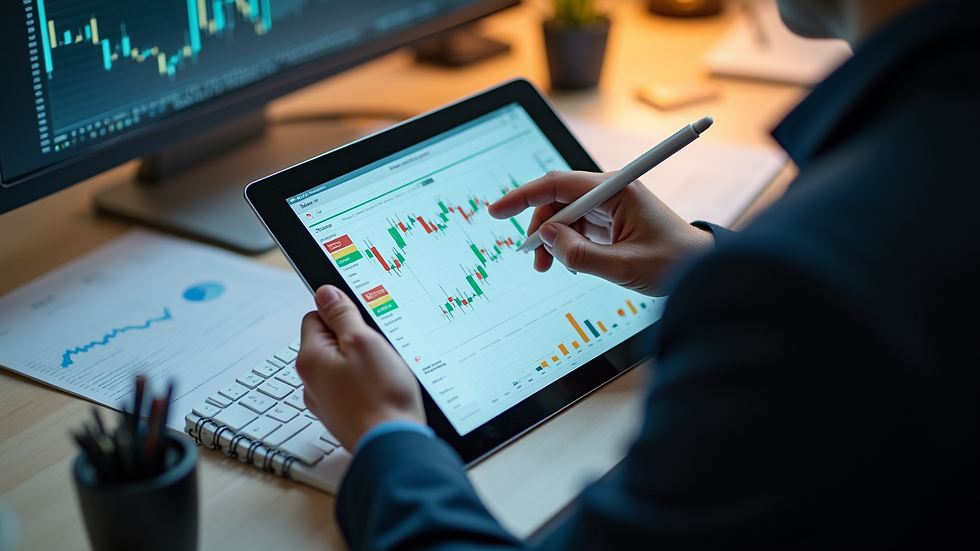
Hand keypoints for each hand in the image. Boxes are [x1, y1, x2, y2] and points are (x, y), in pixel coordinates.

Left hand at [295, 285, 424, 449]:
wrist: (392, 444)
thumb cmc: (380, 396)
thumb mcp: (363, 341)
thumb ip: (342, 314)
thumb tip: (325, 293)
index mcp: (311, 359)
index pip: (316, 317)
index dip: (343, 315)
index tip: (363, 324)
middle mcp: (311, 382)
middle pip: (330, 342)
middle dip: (354, 340)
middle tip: (378, 349)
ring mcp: (326, 401)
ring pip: (343, 366)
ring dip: (362, 363)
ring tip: (383, 373)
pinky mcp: (343, 414)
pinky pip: (351, 387)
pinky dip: (366, 384)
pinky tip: (383, 390)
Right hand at [489, 170, 713, 295]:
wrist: (701, 269)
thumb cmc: (674, 263)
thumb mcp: (624, 267)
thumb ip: (581, 255)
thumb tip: (547, 239)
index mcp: (616, 190)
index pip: (558, 184)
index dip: (524, 196)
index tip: (497, 211)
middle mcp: (610, 191)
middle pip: (557, 200)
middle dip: (541, 229)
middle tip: (535, 261)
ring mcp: (610, 205)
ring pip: (564, 216)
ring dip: (553, 240)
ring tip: (551, 268)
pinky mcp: (610, 220)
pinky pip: (577, 227)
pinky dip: (566, 244)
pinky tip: (569, 262)